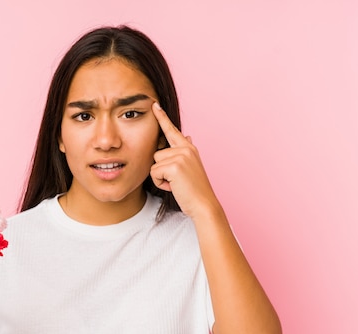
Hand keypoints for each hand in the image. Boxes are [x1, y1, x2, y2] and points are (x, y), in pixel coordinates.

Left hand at [151, 102, 219, 218]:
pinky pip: (154, 172)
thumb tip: (186, 136)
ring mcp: (181, 155)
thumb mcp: (190, 167)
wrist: (203, 205)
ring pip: (155, 163)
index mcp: (189, 148)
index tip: (154, 105)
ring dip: (161, 177)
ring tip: (176, 183)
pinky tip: (174, 187)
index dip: (162, 117)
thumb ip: (185, 151)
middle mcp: (186, 148)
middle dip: (162, 170)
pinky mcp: (175, 165)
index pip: (172, 130)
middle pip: (157, 154)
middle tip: (177, 181)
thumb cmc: (194, 190)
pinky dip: (160, 183)